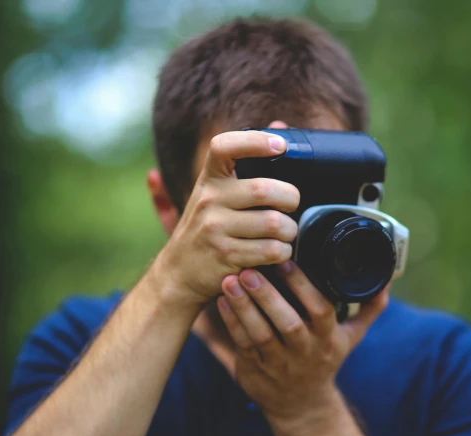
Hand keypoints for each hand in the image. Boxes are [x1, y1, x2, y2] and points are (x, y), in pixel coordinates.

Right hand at [154, 130, 299, 305]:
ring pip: (274, 223)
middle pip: (265, 189)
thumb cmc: (207, 227)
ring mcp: (215, 229)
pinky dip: (283, 252)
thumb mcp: (217, 193)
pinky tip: (277, 251)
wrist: (179, 272)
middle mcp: (209, 200)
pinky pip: (272, 250)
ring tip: (285, 233)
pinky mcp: (226, 257)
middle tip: (292, 206)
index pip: (224, 146)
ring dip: (289, 231)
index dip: (254, 141)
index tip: (279, 145)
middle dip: (291, 199)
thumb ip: (246, 163)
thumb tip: (281, 127)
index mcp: (209, 179)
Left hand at [216, 261, 387, 429]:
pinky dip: (231, 324)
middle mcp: (305, 351)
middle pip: (288, 322)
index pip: (321, 309)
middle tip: (249, 270)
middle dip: (267, 296)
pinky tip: (220, 302)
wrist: (302, 407)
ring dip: (244, 308)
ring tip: (230, 282)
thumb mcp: (349, 338)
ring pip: (261, 334)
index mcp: (328, 338)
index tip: (286, 261)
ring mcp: (280, 363)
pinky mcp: (256, 370)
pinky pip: (243, 345)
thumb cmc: (324, 361)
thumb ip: (368, 309)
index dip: (303, 286)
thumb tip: (386, 282)